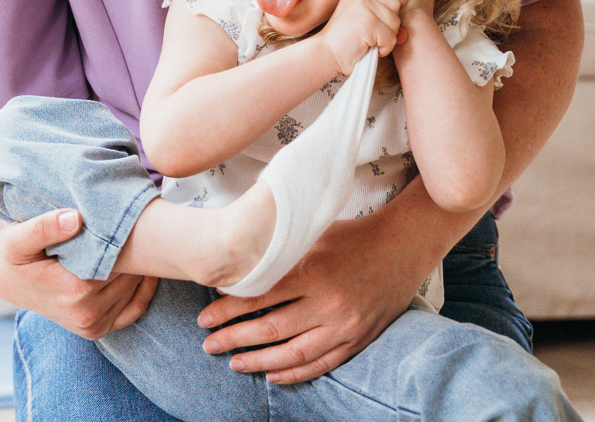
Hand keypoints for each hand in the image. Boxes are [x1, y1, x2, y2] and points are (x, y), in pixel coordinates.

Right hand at [0, 208, 158, 338]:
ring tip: (136, 238)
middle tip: (137, 222)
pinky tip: (145, 267)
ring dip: (139, 265)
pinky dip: (144, 288)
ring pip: (134, 288)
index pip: (119, 260)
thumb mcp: (16, 237)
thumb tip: (74, 219)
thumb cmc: (12, 254)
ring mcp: (94, 326)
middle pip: (129, 274)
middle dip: (135, 249)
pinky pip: (135, 309)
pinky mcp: (98, 329)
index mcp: (74, 292)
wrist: (6, 279)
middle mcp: (87, 314)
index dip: (125, 236)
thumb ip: (43, 227)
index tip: (125, 215)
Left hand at [195, 211, 428, 382]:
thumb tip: (236, 257)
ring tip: (234, 362)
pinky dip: (295, 372)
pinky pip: (321, 364)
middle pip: (272, 328)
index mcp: (312, 271)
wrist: (400, 248)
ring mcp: (344, 326)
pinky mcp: (357, 340)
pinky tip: (272, 375)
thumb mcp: (311, 231)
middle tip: (208, 344)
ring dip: (260, 362)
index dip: (229, 309)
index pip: (260, 296)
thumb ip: (278, 247)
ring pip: (294, 353)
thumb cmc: (349, 234)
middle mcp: (328, 303)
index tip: (205, 317)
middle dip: (235, 338)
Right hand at [319, 0, 403, 74]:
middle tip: (374, 33)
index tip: (397, 1)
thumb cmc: (344, 39)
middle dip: (391, 23)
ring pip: (395, 22)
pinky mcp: (368, 22)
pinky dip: (384, 48)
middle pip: (395, 3)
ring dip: (388, 38)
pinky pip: (391, 37)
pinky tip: (369, 47)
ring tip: (369, 41)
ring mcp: (363, 6)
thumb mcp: (363, 20)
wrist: (325, 53)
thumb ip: (384, 19)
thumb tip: (405, 33)